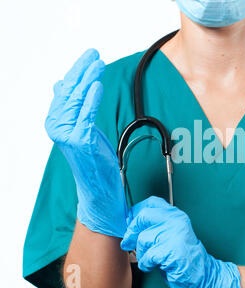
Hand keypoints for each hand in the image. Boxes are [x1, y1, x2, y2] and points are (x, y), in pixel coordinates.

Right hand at [45, 49, 128, 237]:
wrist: (98, 189)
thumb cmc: (92, 158)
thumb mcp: (81, 127)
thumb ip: (71, 107)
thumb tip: (61, 84)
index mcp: (56, 121)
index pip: (65, 91)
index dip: (77, 72)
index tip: (90, 56)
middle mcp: (57, 127)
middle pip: (69, 92)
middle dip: (82, 70)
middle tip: (94, 53)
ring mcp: (67, 136)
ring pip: (76, 101)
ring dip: (88, 79)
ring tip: (99, 64)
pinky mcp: (80, 143)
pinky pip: (86, 117)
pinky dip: (91, 100)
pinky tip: (97, 86)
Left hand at [120, 196, 241, 287]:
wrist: (202, 274)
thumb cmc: (182, 257)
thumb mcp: (169, 235)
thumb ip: (155, 226)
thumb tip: (130, 223)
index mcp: (176, 215)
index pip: (152, 202)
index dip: (136, 210)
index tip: (129, 220)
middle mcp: (176, 220)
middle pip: (144, 216)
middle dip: (131, 231)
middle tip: (128, 242)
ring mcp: (175, 233)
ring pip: (143, 238)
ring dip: (141, 253)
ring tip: (149, 259)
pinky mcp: (171, 249)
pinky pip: (147, 255)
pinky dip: (146, 264)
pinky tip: (153, 265)